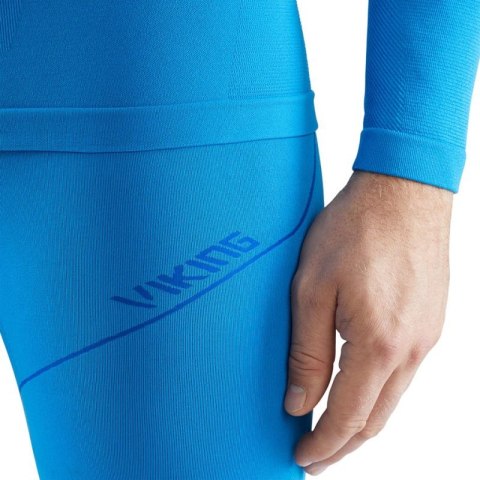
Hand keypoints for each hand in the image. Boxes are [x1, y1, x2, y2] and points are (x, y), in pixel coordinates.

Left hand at [284, 170, 452, 475]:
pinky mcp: (428, 320)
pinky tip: (358, 389)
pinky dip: (377, 393)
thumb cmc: (354, 230)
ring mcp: (426, 335)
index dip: (322, 444)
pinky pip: (402, 373)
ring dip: (360, 421)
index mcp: (379, 344)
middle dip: (342, 445)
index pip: (347, 417)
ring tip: (331, 431)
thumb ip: (306, 351)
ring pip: (391, 399)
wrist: (403, 189)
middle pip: (375, 418)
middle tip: (314, 457)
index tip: (301, 459)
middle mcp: (411, 349)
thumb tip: (298, 402)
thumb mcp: (311, 289)